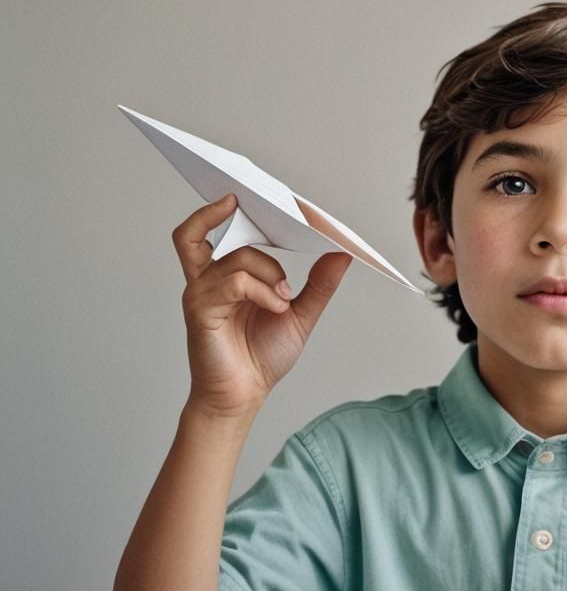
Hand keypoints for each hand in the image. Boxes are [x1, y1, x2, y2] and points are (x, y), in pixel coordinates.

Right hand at [172, 194, 352, 418]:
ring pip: (238, 256)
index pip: (209, 227)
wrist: (244, 397)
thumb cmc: (262, 357)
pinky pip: (234, 281)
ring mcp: (202, 292)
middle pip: (206, 227)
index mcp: (225, 274)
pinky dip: (262, 289)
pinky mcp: (201, 309)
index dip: (222, 207)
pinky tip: (276, 306)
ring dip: (270, 271)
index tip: (257, 193)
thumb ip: (319, 283)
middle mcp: (207, 278)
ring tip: (283, 296)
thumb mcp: (300, 313)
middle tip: (264, 206)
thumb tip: (341, 252)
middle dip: (236, 212)